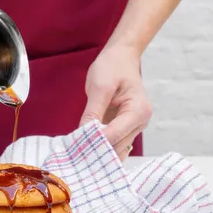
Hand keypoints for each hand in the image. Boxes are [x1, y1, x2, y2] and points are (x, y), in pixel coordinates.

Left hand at [79, 45, 151, 160]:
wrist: (121, 58)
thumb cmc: (113, 67)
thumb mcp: (100, 87)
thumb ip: (93, 112)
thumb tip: (83, 135)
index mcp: (138, 111)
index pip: (114, 135)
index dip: (94, 142)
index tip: (75, 147)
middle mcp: (140, 122)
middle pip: (116, 146)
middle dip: (96, 151)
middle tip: (73, 154)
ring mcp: (134, 127)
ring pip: (115, 149)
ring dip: (97, 152)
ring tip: (77, 154)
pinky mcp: (125, 128)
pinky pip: (113, 143)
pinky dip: (101, 148)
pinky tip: (86, 150)